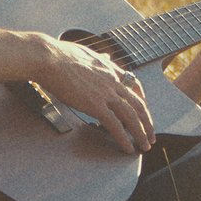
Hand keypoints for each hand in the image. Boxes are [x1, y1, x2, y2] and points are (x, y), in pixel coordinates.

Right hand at [30, 34, 154, 152]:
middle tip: (151, 136)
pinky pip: (115, 125)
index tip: (144, 111)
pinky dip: (123, 138)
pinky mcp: (95, 104)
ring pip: (131, 116)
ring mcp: (105, 93)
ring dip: (141, 134)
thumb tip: (107, 58)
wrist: (49, 58)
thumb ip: (100, 60)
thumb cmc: (60, 55)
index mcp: (110, 69)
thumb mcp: (87, 53)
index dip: (142, 99)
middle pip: (138, 104)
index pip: (134, 84)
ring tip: (145, 146)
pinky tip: (127, 148)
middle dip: (147, 122)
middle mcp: (112, 81)